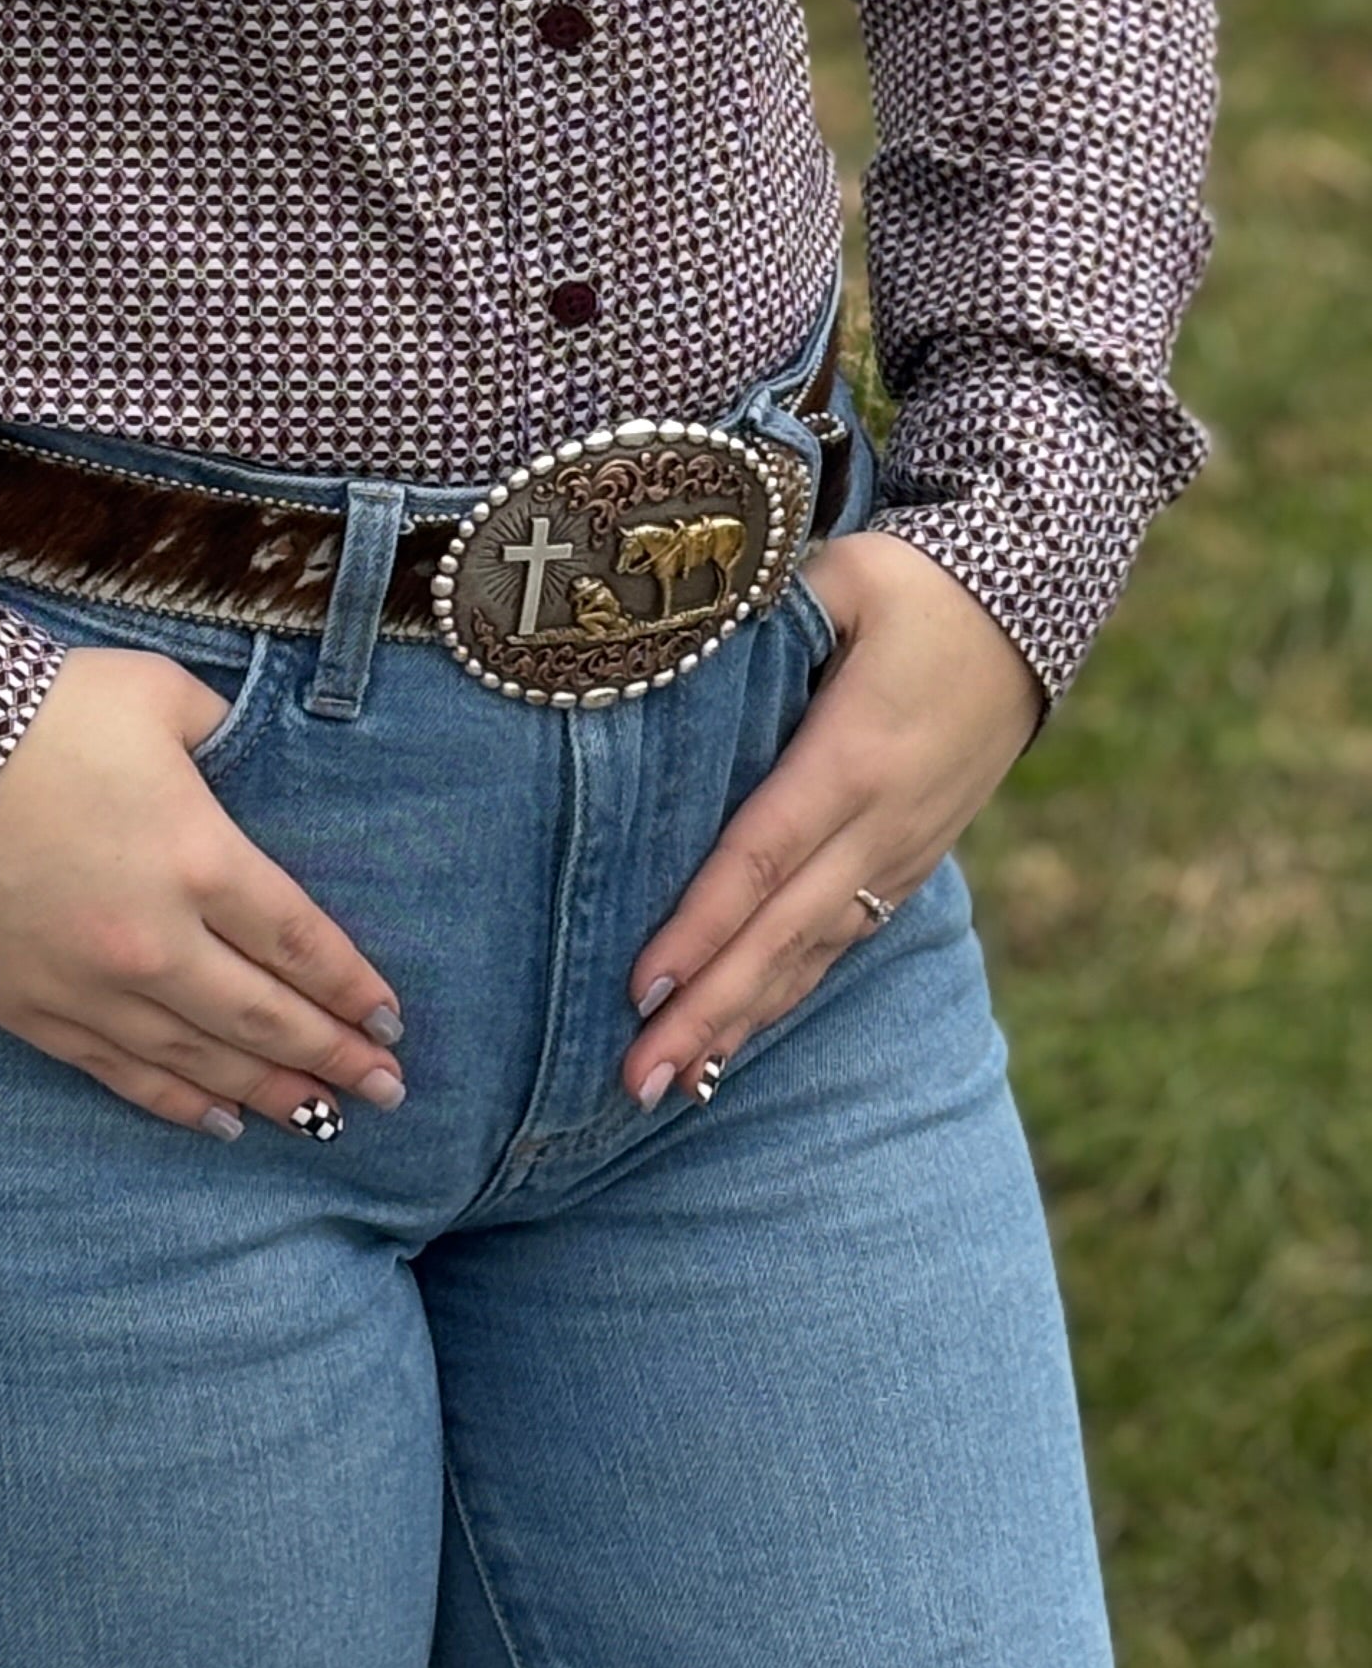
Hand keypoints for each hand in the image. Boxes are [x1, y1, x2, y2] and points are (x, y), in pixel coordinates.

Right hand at [0, 639, 404, 1139]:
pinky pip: (119, 1072)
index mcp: (200, 858)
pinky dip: (175, 1101)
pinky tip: (217, 1121)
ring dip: (268, 1091)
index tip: (389, 1022)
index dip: (352, 988)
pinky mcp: (28, 1009)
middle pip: (265, 1016)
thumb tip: (239, 748)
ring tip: (321, 1118)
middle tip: (386, 1092)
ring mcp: (89, 986)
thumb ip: (215, 727)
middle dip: (334, 1056)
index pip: (300, 942)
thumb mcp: (151, 693)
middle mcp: (156, 941)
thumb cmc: (33, 709)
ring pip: (199, 1059)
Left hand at [621, 532, 1043, 1110]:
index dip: (705, 924)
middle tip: (637, 1080)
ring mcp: (901, 853)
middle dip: (710, 1011)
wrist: (1031, 612)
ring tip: (669, 1089)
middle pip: (784, 932)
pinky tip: (734, 1040)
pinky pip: (839, 943)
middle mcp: (882, 822)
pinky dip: (784, 995)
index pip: (763, 854)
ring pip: (813, 954)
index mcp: (856, 755)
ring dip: (741, 1023)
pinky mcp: (909, 863)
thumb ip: (757, 617)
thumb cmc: (918, 587)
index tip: (644, 986)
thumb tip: (664, 648)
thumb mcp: (844, 578)